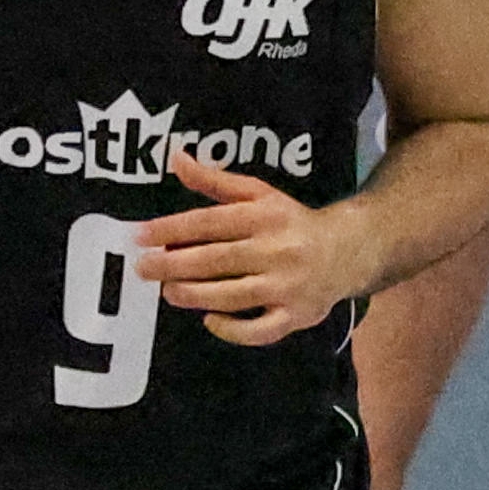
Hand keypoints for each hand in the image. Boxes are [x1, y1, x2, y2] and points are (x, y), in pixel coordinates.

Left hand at [136, 149, 367, 344]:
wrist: (348, 250)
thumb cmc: (291, 222)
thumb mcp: (258, 194)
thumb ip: (215, 180)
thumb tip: (175, 158)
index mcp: (265, 216)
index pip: (210, 222)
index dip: (171, 229)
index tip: (140, 235)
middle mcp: (276, 250)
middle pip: (216, 259)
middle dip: (173, 265)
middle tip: (143, 268)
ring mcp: (287, 286)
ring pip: (232, 295)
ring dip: (194, 295)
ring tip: (168, 291)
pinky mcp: (296, 316)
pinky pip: (259, 331)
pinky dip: (232, 330)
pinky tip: (210, 320)